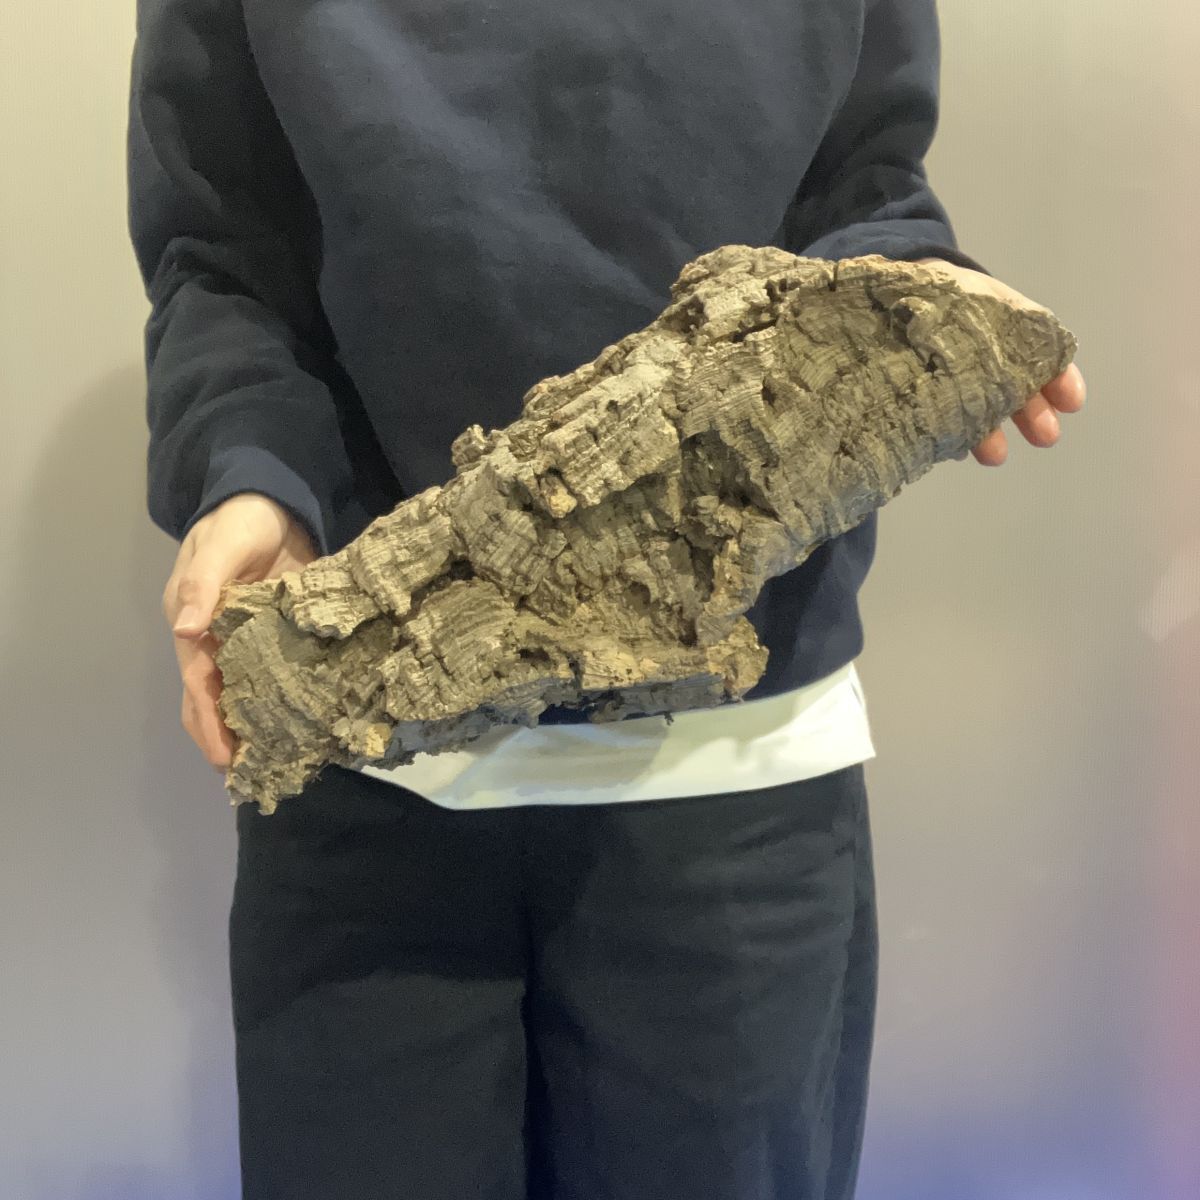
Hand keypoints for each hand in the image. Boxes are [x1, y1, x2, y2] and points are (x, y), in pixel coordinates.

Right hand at [160, 493, 318, 771]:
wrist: (273, 498)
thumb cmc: (242, 519)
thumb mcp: (224, 543)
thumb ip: (205, 583)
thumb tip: (185, 629)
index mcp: (192, 619)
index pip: (197, 682)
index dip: (209, 722)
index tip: (226, 758)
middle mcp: (211, 636)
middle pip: (209, 698)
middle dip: (222, 739)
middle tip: (248, 779)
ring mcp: (241, 638)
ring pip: (237, 693)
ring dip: (246, 728)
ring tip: (267, 766)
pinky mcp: (274, 635)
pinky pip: (269, 676)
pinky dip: (274, 704)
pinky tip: (293, 727)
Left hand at [914, 258, 1085, 465]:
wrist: (903, 296)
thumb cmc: (949, 295)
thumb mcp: (980, 293)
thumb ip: (1003, 314)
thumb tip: (1025, 342)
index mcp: (1013, 332)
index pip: (1046, 359)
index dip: (1060, 381)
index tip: (1072, 403)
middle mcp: (993, 363)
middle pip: (1017, 392)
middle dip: (1033, 415)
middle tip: (1046, 438)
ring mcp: (963, 384)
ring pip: (982, 411)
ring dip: (992, 435)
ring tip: (995, 457)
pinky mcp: (933, 399)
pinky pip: (948, 420)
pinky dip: (955, 435)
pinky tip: (959, 448)